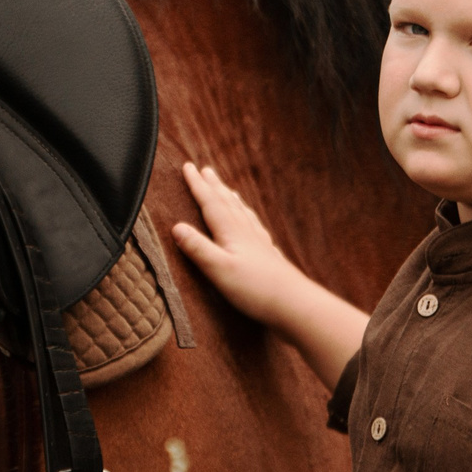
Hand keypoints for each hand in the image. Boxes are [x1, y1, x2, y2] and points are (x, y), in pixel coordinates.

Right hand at [171, 162, 305, 324]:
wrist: (295, 304)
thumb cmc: (256, 289)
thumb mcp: (219, 270)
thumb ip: (198, 248)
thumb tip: (176, 226)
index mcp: (232, 233)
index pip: (211, 203)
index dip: (198, 185)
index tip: (188, 167)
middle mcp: (247, 233)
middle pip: (228, 203)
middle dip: (215, 186)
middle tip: (206, 169)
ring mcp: (260, 244)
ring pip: (243, 214)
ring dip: (232, 199)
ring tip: (228, 190)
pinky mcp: (269, 257)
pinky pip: (256, 228)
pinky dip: (249, 219)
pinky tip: (253, 224)